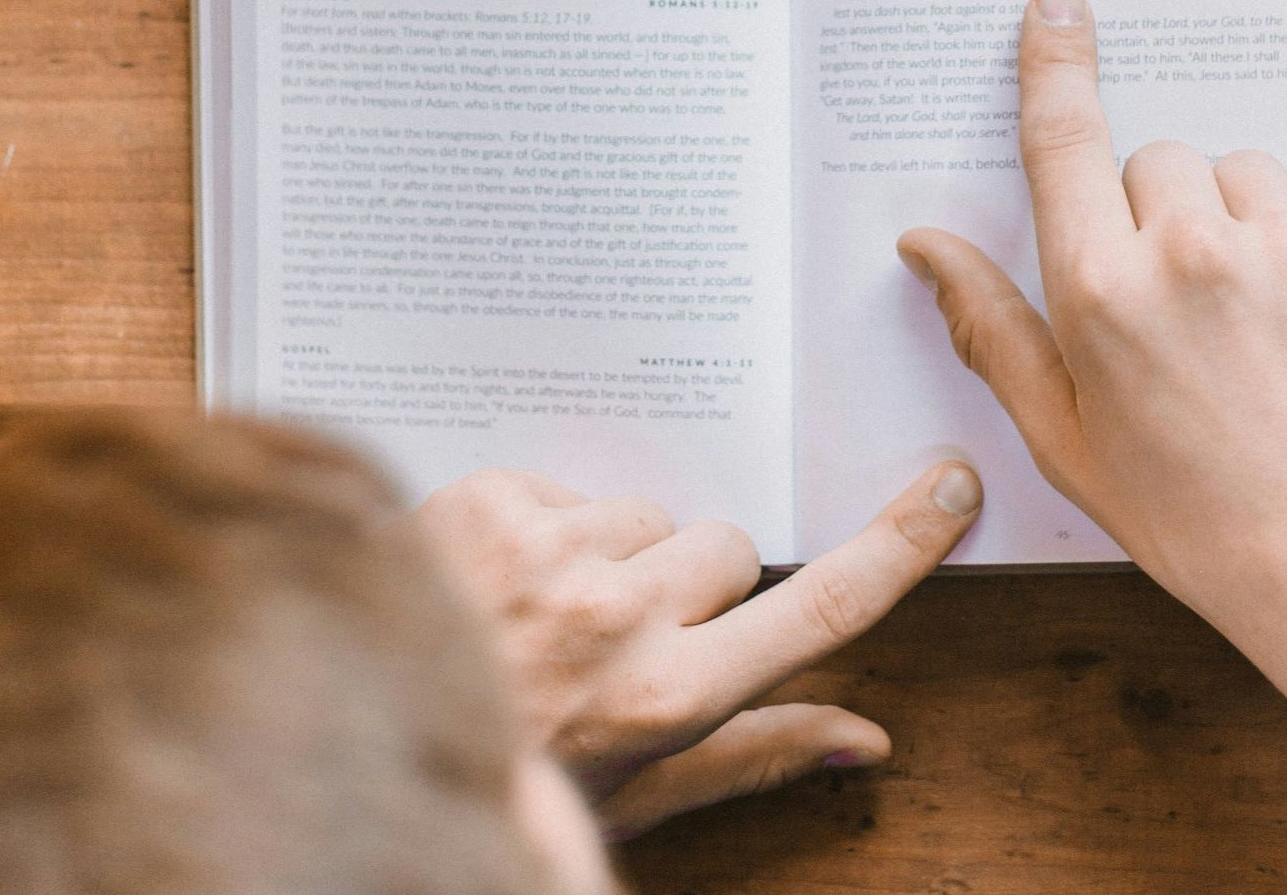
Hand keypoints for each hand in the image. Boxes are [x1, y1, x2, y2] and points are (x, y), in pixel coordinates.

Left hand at [412, 463, 981, 837]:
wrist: (339, 738)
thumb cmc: (510, 780)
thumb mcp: (637, 796)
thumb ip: (758, 753)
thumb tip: (870, 738)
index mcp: (668, 697)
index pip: (821, 609)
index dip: (898, 547)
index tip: (948, 490)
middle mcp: (619, 618)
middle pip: (731, 549)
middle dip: (697, 587)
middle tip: (627, 639)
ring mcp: (551, 554)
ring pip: (651, 515)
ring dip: (619, 555)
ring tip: (549, 615)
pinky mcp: (491, 502)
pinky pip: (571, 490)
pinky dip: (548, 529)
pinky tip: (502, 584)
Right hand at [895, 0, 1286, 732]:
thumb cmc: (1199, 519)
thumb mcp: (1067, 439)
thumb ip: (990, 329)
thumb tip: (924, 246)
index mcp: (1102, 296)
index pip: (1061, 140)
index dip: (1054, 65)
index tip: (1056, 9)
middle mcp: (1193, 251)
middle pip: (1152, 160)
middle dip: (1151, 214)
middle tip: (1178, 307)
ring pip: (1239, 172)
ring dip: (1235, 222)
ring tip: (1254, 322)